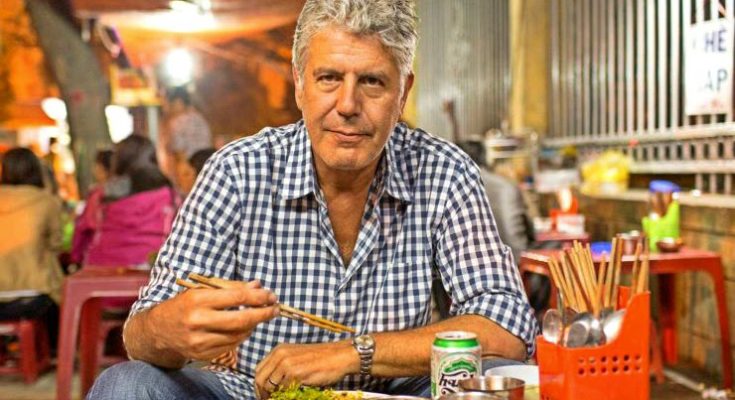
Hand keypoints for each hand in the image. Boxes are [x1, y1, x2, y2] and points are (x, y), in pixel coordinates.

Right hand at [147, 279, 278, 361]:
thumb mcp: (202, 291)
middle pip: (241, 320)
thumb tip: (258, 285)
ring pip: (239, 334)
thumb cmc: (184, 305)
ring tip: (259, 316)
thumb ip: (231, 288)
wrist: (158, 331)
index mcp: (197, 300)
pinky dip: (242, 336)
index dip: (257, 296)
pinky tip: (244, 328)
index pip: (236, 297)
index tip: (271, 295)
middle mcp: (198, 321)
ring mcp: (200, 341)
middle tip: (276, 309)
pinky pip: (232, 345)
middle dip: (263, 314)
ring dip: (254, 325)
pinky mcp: (202, 354)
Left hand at [254, 341, 358, 398]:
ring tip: (280, 399)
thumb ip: (282, 368)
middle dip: (261, 393)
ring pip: (269, 386)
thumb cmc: (321, 359)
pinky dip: (284, 396)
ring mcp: (287, 363)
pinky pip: (282, 389)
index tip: (263, 395)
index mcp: (279, 350)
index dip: (259, 386)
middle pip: (260, 379)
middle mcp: (280, 354)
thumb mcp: (296, 358)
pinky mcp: (295, 372)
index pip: (259, 370)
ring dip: (272, 396)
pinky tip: (291, 397)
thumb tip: (270, 386)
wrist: (339, 356)